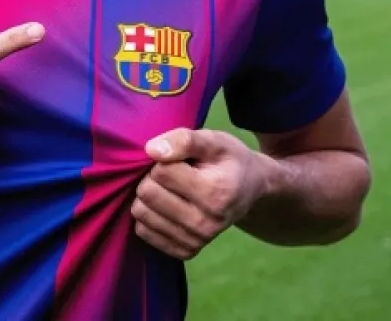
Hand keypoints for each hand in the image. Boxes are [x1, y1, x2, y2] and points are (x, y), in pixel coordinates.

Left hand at [131, 128, 283, 260]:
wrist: (250, 189)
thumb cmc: (229, 160)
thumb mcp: (214, 140)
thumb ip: (184, 140)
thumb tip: (151, 150)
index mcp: (215, 193)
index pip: (161, 171)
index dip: (164, 159)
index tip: (181, 160)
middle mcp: (206, 223)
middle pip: (147, 193)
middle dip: (153, 176)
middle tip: (173, 173)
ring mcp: (196, 241)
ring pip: (141, 212)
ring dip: (148, 195)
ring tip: (171, 189)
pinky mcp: (185, 252)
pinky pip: (143, 231)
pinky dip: (149, 214)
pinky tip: (168, 205)